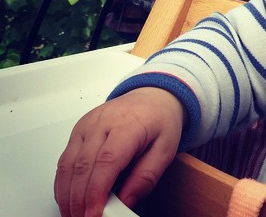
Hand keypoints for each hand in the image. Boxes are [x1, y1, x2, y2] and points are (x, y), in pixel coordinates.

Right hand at [54, 87, 184, 216]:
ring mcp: (88, 124)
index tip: (94, 214)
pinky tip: (70, 199)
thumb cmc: (160, 120)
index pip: (107, 161)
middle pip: (83, 166)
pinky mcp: (79, 129)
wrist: (153, 96)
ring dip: (68, 195)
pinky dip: (64, 183)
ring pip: (68, 165)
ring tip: (76, 215)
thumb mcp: (166, 149)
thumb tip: (125, 202)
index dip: (97, 192)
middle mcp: (104, 121)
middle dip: (80, 200)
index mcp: (129, 124)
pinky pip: (65, 159)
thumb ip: (146, 177)